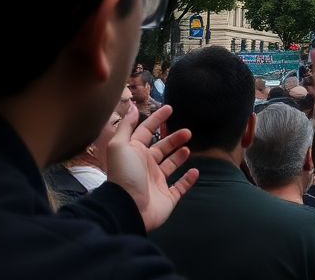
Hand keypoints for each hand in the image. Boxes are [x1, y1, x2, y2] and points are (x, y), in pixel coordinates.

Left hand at [104, 103, 197, 231]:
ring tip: (188, 149)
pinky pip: (180, 187)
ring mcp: (157, 182)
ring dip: (180, 156)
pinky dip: (188, 180)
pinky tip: (195, 171)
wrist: (128, 208)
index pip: (146, 131)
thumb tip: (132, 106)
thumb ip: (126, 126)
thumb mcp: (120, 145)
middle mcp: (146, 166)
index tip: (170, 108)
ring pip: (171, 166)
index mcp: (135, 153)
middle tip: (187, 132)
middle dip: (174, 139)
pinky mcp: (167, 198)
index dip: (156, 119)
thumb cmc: (125, 174)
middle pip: (161, 148)